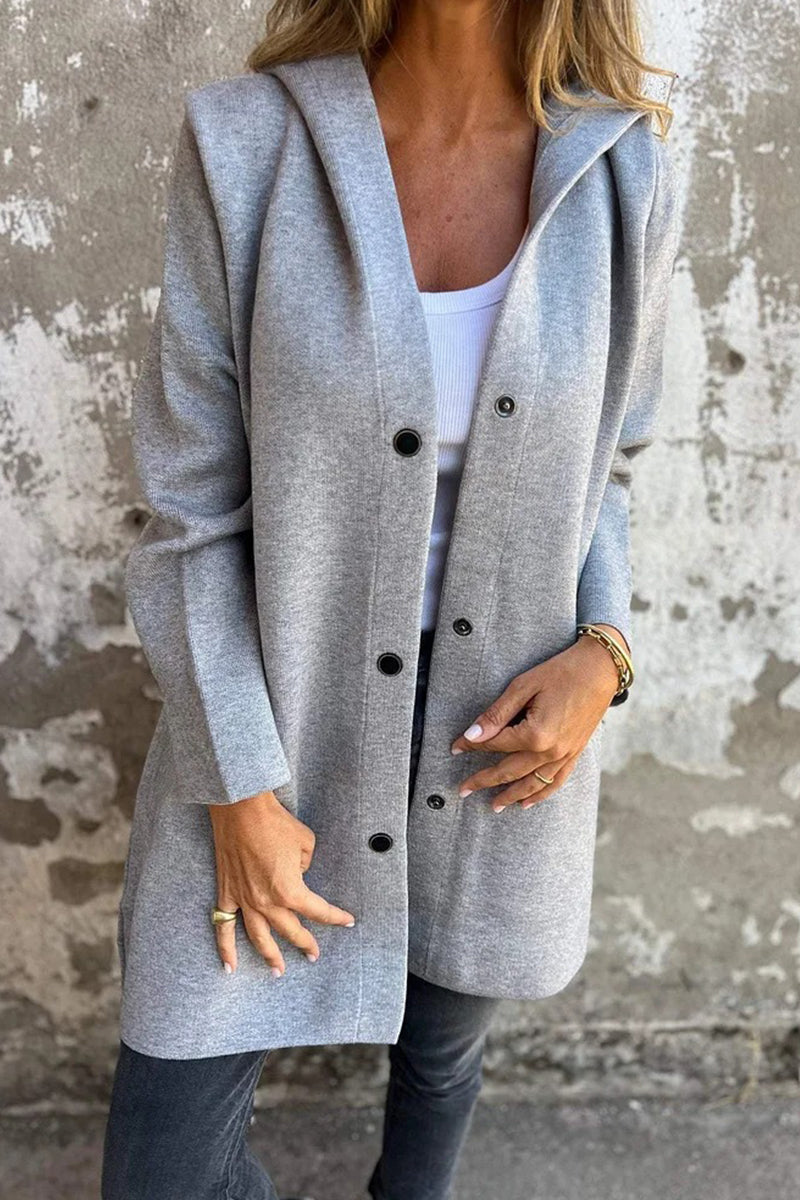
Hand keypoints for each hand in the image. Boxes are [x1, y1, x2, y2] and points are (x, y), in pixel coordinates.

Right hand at [208, 791, 355, 975]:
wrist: (242, 809)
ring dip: (269, 956)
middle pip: (289, 930)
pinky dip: (225, 948)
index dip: (335, 917)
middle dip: (305, 943)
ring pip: (258, 937)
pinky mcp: (226, 892)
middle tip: (314, 955)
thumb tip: (298, 873)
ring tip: (278, 971)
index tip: (347, 921)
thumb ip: (305, 865)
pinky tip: (229, 966)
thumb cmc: (275, 823)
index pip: (317, 911)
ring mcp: (244, 900)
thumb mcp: (306, 843)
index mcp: (290, 891)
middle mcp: (267, 902)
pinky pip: (224, 925)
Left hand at [449, 627, 622, 811]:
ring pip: (532, 783)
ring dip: (511, 795)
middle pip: (510, 771)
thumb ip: (497, 714)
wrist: (601, 668)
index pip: (495, 744)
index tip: (455, 747)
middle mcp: (550, 751)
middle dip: (484, 780)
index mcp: (535, 734)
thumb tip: (472, 734)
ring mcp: (565, 755)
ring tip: (493, 805)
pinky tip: (527, 803)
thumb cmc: (561, 671)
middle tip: (463, 790)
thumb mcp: (523, 686)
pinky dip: (541, 795)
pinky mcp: (576, 753)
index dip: (472, 745)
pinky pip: (556, 781)